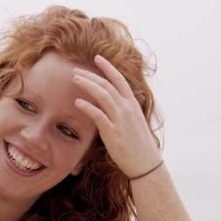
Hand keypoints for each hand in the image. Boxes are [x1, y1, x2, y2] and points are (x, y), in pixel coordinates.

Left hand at [72, 55, 160, 176]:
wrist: (145, 163)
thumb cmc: (138, 144)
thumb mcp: (133, 122)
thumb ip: (122, 111)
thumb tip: (111, 104)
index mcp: (132, 104)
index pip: (119, 80)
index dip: (108, 67)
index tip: (97, 58)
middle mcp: (127, 108)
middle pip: (107, 85)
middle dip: (90, 75)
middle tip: (75, 70)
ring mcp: (120, 119)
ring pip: (102, 95)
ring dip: (87, 85)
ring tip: (74, 80)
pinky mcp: (112, 132)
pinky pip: (98, 115)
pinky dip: (87, 107)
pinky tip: (77, 102)